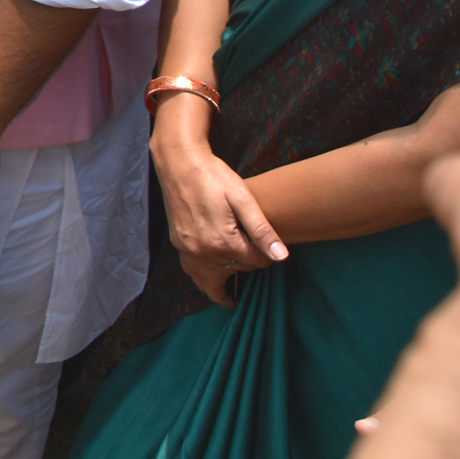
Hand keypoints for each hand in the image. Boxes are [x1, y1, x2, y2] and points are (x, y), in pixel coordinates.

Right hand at [153, 114, 285, 306]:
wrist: (179, 162)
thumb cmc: (214, 176)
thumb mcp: (243, 198)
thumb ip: (262, 230)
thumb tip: (281, 256)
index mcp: (223, 242)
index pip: (255, 263)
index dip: (266, 257)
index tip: (268, 248)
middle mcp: (202, 251)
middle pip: (233, 272)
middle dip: (245, 269)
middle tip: (255, 263)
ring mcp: (187, 248)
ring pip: (206, 280)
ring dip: (218, 287)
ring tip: (229, 296)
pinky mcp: (178, 242)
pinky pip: (190, 269)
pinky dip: (201, 276)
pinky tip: (207, 275)